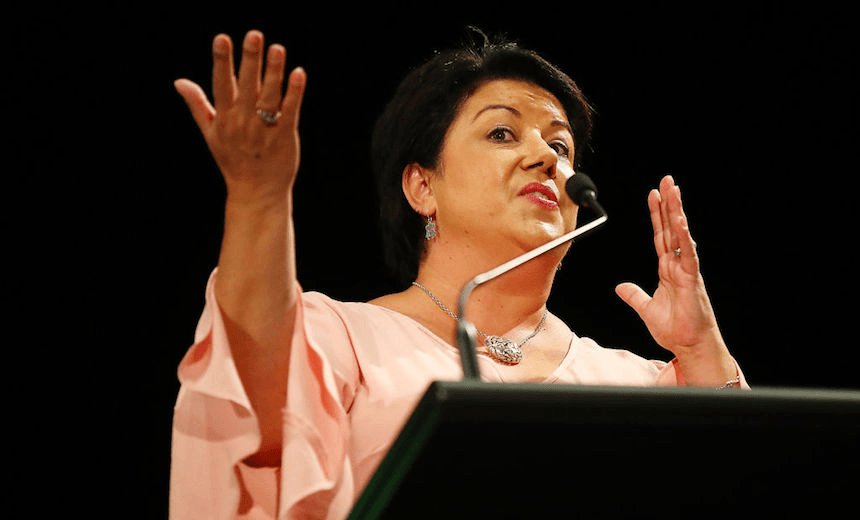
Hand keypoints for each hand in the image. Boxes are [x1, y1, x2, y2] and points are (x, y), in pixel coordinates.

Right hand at [174, 30, 305, 206]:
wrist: (256, 193)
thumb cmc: (233, 160)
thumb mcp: (211, 133)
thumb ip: (197, 105)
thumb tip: (179, 81)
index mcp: (224, 117)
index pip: (221, 84)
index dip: (222, 62)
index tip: (222, 38)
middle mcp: (243, 121)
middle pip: (247, 85)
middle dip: (250, 60)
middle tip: (254, 35)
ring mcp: (265, 129)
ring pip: (269, 95)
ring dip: (274, 71)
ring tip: (278, 48)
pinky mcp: (285, 136)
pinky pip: (289, 111)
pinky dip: (294, 93)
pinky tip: (299, 73)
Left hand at [615, 176, 724, 357]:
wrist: (689, 345)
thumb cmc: (675, 329)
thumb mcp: (646, 309)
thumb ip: (634, 295)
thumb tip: (620, 287)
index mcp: (668, 269)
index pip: (661, 236)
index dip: (657, 215)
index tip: (654, 195)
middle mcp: (679, 265)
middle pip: (672, 229)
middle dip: (669, 204)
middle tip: (667, 181)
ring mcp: (687, 270)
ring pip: (681, 235)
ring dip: (677, 213)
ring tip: (674, 191)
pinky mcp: (692, 280)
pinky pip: (688, 254)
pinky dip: (684, 238)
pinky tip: (681, 221)